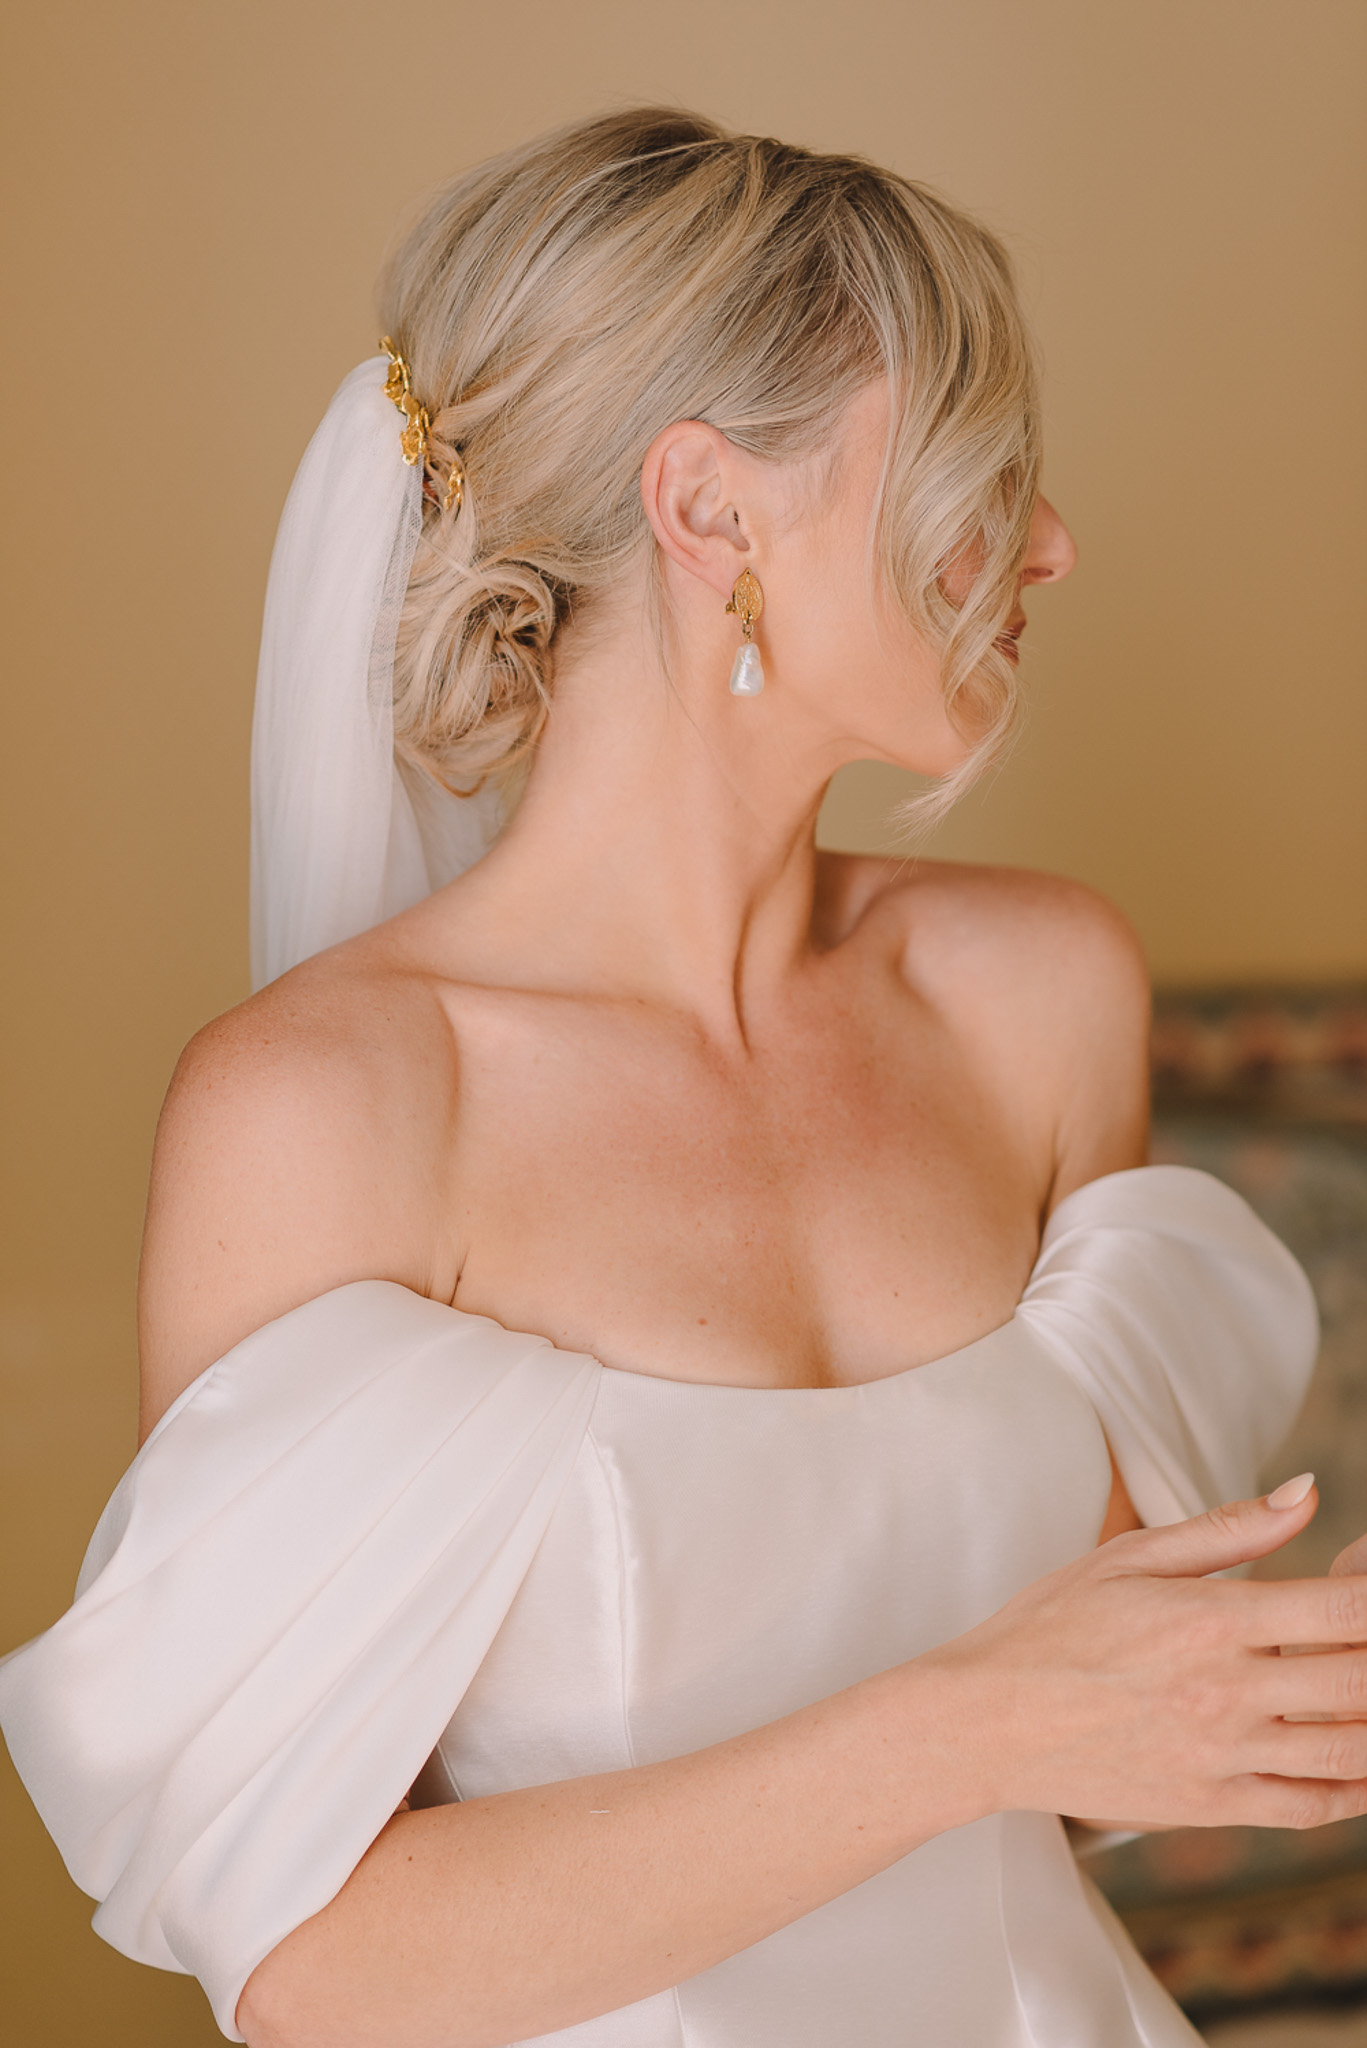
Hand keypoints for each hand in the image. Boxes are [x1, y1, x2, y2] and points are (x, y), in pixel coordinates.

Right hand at [931, 1477, 1366, 1832]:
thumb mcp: (1129, 1556)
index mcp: (1212, 1618)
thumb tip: (1309, 1492)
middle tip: (1364, 1636)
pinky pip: (1310, 1806)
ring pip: (1350, 1748)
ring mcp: (1223, 1755)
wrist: (987, 1720)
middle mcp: (1228, 1691)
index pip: (1342, 1607)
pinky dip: (1356, 1788)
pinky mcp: (1211, 1805)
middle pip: (1360, 1680)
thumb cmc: (1051, 1627)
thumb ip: (1229, 1529)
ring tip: (1362, 1689)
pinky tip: (1362, 1766)